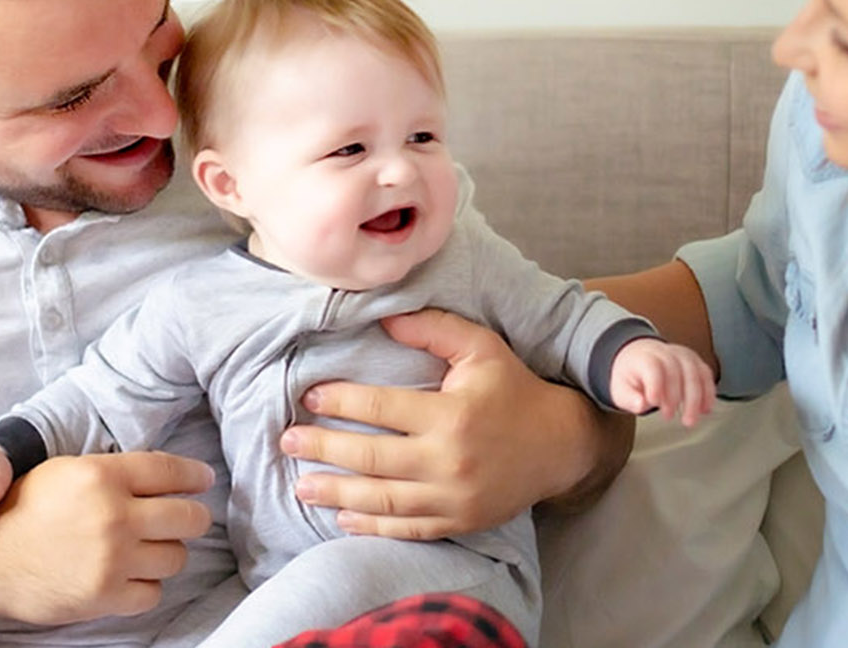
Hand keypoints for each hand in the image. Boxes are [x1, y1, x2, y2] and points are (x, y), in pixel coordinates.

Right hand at [0, 451, 216, 624]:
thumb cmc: (23, 510)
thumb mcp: (67, 472)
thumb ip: (114, 472)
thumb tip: (165, 477)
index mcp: (102, 475)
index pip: (171, 472)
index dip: (195, 476)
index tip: (205, 480)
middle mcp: (113, 515)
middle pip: (189, 518)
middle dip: (192, 518)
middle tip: (185, 520)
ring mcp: (112, 559)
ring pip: (176, 557)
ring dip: (165, 554)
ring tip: (144, 550)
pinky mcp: (104, 596)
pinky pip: (153, 593)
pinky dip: (145, 586)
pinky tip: (128, 576)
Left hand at [279, 308, 606, 539]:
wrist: (560, 444)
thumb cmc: (514, 389)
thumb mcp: (481, 348)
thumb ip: (433, 328)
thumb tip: (383, 319)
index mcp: (450, 415)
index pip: (380, 409)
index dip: (339, 403)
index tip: (308, 398)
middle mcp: (448, 461)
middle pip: (371, 459)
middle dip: (323, 449)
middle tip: (286, 442)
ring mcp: (452, 498)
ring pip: (382, 501)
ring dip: (336, 493)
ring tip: (301, 485)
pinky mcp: (458, 522)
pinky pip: (406, 529)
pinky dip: (370, 527)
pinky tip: (341, 518)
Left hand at [608, 337, 715, 426]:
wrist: (639, 357)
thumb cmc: (631, 375)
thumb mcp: (620, 388)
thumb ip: (629, 398)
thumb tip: (640, 404)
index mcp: (644, 357)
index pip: (652, 366)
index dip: (655, 384)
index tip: (654, 402)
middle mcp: (665, 353)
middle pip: (676, 369)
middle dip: (675, 396)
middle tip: (669, 416)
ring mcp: (681, 355)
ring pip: (695, 371)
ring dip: (696, 398)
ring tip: (690, 419)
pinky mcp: (694, 362)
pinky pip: (705, 374)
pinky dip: (708, 393)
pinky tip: (705, 409)